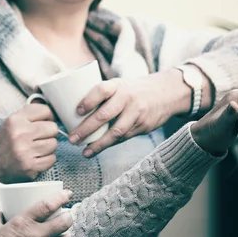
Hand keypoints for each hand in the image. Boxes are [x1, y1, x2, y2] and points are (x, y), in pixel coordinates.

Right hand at [0, 104, 58, 182]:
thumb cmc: (4, 142)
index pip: (45, 111)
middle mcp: (20, 134)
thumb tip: (52, 111)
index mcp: (15, 120)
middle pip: (53, 128)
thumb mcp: (12, 122)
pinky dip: (47, 159)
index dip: (48, 117)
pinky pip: (52, 159)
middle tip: (40, 137)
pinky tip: (36, 158)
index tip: (44, 122)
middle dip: (49, 133)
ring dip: (48, 147)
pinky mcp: (30, 166)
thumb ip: (30, 114)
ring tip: (36, 148)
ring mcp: (25, 152)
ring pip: (53, 144)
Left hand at [70, 70, 190, 156]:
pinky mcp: (143, 126)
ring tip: (84, 151)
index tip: (77, 111)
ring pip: (115, 131)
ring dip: (98, 144)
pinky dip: (108, 145)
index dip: (89, 100)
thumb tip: (71, 111)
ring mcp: (136, 113)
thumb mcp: (119, 85)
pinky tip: (96, 150)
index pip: (101, 90)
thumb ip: (101, 96)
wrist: (166, 93)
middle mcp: (127, 98)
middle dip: (86, 129)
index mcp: (117, 85)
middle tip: (72, 139)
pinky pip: (123, 137)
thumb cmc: (132, 90)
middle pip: (105, 114)